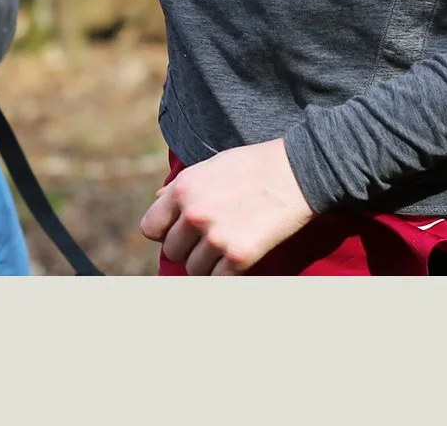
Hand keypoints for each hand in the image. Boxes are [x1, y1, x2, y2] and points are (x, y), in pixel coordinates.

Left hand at [139, 140, 313, 274]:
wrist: (295, 171)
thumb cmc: (252, 165)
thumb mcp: (210, 166)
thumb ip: (182, 187)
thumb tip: (157, 200)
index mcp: (183, 189)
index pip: (150, 228)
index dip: (165, 232)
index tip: (181, 232)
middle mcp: (193, 214)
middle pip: (173, 252)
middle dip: (188, 248)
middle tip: (210, 238)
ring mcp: (215, 237)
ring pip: (194, 269)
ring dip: (208, 263)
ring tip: (226, 245)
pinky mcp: (239, 257)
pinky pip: (217, 280)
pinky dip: (225, 274)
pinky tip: (237, 259)